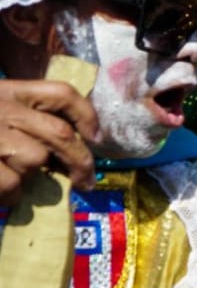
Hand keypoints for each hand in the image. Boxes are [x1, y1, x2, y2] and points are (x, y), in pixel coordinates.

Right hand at [0, 79, 98, 204]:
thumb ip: (23, 121)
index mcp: (5, 91)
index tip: (96, 137)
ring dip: (29, 179)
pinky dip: (10, 197)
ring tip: (10, 182)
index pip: (59, 93)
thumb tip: (68, 150)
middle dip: (81, 161)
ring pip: (35, 159)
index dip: (86, 114)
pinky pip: (13, 184)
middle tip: (85, 182)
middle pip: (60, 133)